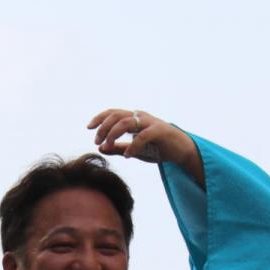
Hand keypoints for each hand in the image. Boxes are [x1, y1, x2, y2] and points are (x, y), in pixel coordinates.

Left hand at [87, 108, 204, 185]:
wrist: (181, 151)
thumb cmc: (157, 148)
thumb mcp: (133, 150)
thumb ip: (117, 148)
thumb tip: (100, 148)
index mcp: (134, 118)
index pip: (113, 113)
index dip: (99, 118)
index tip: (89, 128)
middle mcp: (140, 117)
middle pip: (116, 115)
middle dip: (103, 127)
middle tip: (97, 140)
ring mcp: (150, 122)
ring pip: (126, 122)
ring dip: (113, 134)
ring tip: (108, 145)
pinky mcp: (159, 131)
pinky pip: (142, 136)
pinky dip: (132, 146)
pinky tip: (127, 156)